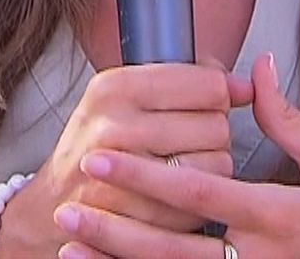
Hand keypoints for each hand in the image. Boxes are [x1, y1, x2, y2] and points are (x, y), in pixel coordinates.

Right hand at [0, 62, 254, 254]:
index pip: (207, 83)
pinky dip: (195, 204)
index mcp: (115, 87)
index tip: (200, 106)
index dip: (216, 97)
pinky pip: (200, 205)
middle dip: (214, 135)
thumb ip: (188, 84)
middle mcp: (114, 125)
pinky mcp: (133, 217)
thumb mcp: (127, 98)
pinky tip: (173, 195)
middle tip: (185, 142)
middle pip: (217, 125)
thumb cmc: (97, 146)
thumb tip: (249, 86)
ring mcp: (121, 175)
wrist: (51, 205)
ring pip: (216, 164)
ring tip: (180, 166)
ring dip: (210, 170)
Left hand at [55, 53, 299, 258]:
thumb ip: (288, 120)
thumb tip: (257, 69)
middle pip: (170, 246)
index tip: (100, 154)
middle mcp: (258, 258)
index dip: (143, 173)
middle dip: (112, 228)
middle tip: (66, 208)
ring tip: (71, 248)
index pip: (196, 191)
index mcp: (277, 215)